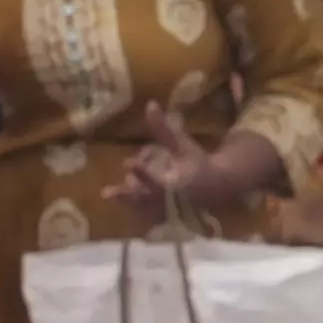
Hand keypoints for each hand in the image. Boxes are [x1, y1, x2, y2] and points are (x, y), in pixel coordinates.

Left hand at [109, 101, 225, 216]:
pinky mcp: (163, 218)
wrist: (216, 187)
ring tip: (113, 188)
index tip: (129, 164)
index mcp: (179, 183)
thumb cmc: (198, 163)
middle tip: (106, 193)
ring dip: (128, 198)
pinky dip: (134, 202)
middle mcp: (172, 201)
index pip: (159, 179)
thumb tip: (150, 104)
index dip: (144, 173)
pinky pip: (144, 213)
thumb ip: (163, 129)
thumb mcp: (182, 145)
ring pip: (142, 207)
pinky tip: (124, 191)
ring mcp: (167, 212)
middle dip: (127, 195)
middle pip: (146, 199)